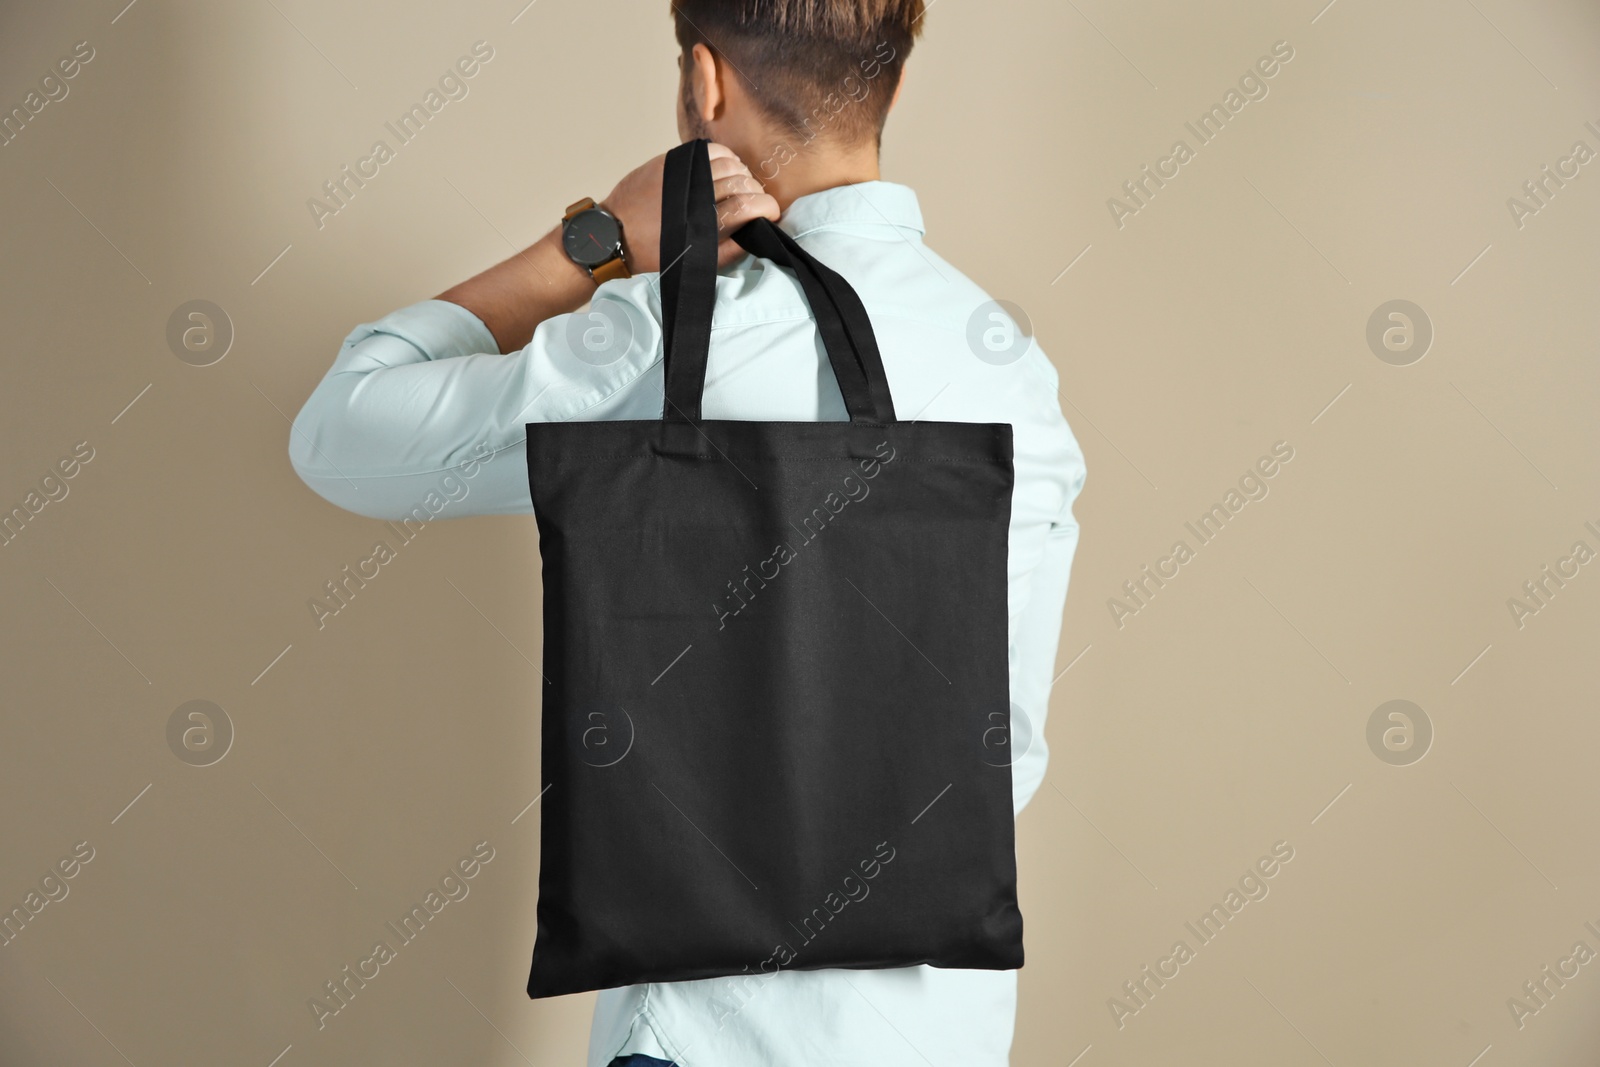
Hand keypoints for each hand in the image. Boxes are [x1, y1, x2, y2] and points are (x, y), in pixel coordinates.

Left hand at [600, 142, 779, 272]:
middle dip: (756, 192)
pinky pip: (709, 150)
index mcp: (703, 225)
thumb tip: (758, 234)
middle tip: (754, 202)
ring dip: (741, 173)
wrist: (614, 235)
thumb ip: (730, 250)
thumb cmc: (654, 253)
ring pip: (729, 163)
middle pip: (742, 182)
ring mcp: (683, 174)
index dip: (768, 207)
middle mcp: (695, 195)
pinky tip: (723, 169)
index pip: (750, 205)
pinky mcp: (671, 161)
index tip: (772, 212)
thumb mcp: (695, 262)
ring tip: (739, 186)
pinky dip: (724, 157)